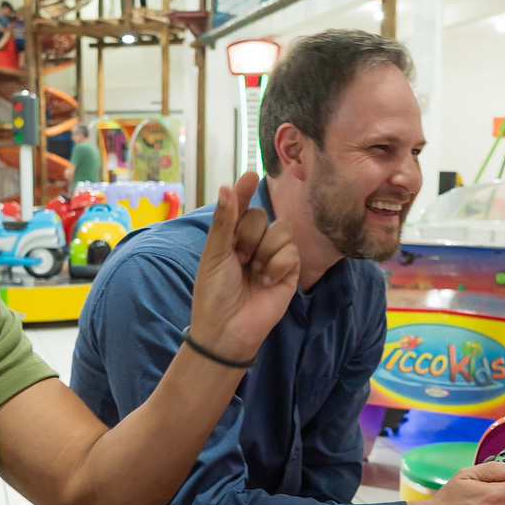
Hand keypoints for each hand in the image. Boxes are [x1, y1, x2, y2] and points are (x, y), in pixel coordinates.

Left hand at [188, 172, 299, 363]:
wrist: (227, 329)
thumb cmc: (213, 293)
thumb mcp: (214, 254)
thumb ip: (224, 221)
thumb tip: (227, 186)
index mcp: (231, 238)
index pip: (241, 207)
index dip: (245, 191)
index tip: (250, 175)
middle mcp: (253, 244)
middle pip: (262, 216)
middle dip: (249, 235)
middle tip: (239, 259)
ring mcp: (272, 257)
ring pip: (281, 230)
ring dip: (264, 250)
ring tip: (253, 272)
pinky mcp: (289, 272)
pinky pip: (291, 252)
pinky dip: (277, 265)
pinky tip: (265, 282)